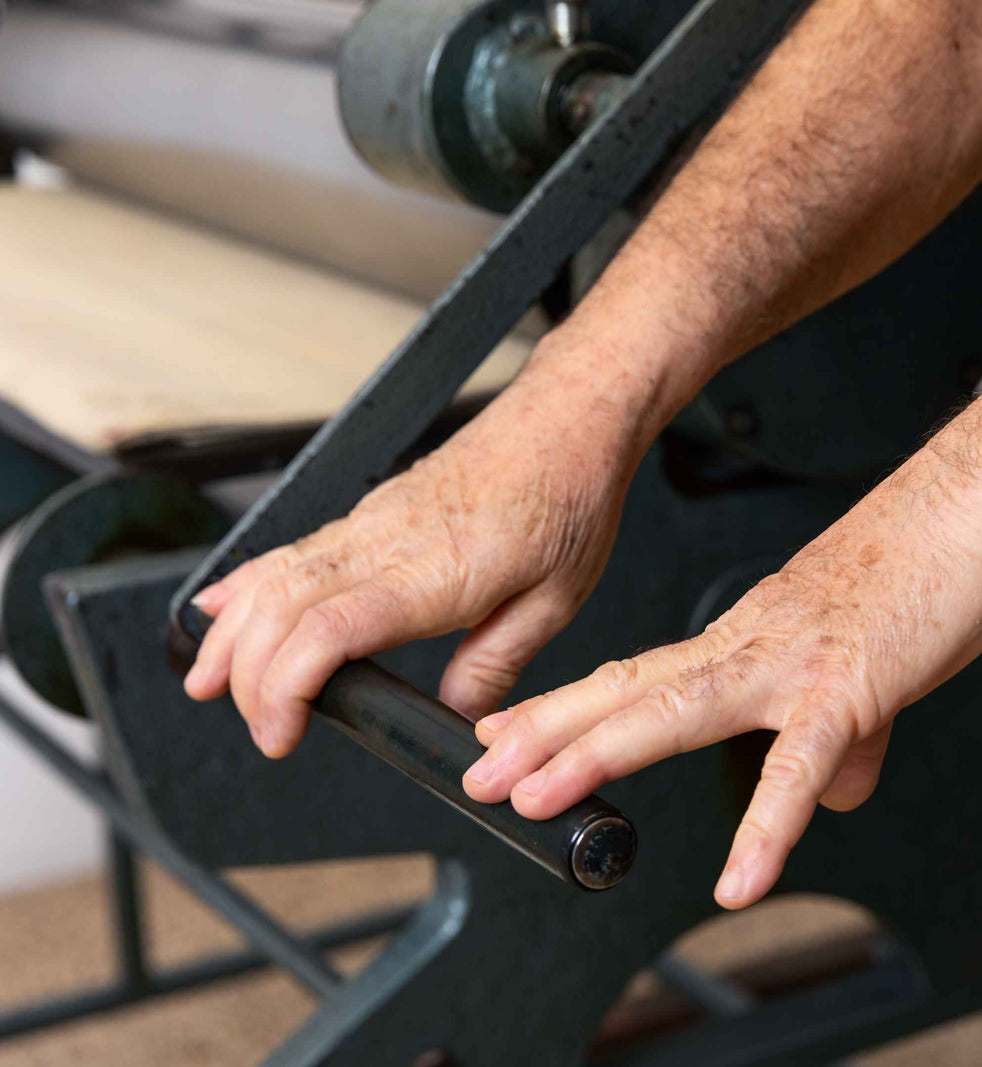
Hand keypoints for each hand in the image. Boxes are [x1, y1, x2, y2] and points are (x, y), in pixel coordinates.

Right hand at [183, 334, 659, 757]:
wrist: (565, 420)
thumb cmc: (567, 496)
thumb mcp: (556, 598)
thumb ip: (496, 664)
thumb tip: (456, 715)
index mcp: (433, 572)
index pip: (327, 630)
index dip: (285, 686)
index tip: (281, 734)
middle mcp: (387, 542)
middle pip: (280, 607)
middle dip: (249, 677)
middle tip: (261, 730)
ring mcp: (371, 522)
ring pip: (274, 574)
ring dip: (231, 632)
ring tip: (207, 682)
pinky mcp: (371, 512)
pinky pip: (293, 549)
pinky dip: (248, 583)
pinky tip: (222, 606)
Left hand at [460, 447, 981, 908]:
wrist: (977, 499)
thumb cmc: (926, 562)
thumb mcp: (871, 659)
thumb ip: (850, 736)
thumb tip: (839, 794)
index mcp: (750, 634)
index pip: (642, 673)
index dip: (570, 706)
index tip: (509, 730)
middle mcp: (753, 643)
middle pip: (630, 690)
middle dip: (547, 733)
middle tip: (480, 770)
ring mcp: (792, 662)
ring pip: (676, 712)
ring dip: (597, 754)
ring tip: (536, 798)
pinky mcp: (849, 684)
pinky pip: (800, 766)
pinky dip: (768, 826)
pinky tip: (742, 882)